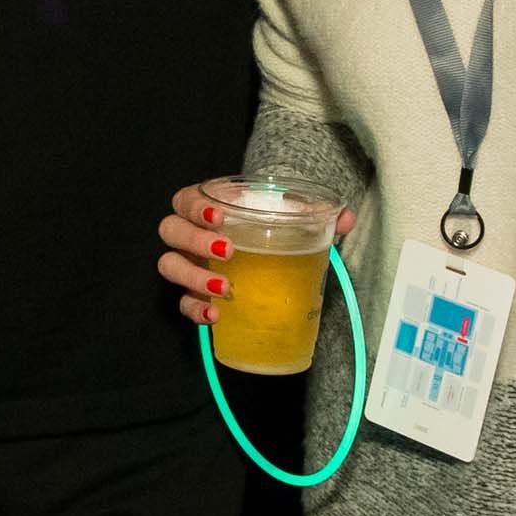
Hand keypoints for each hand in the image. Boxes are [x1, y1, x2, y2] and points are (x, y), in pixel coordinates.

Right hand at [157, 181, 356, 325]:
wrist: (265, 259)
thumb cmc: (270, 230)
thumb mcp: (291, 219)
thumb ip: (316, 214)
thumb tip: (345, 217)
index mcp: (208, 207)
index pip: (186, 199)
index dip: (195, 206)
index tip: (220, 217)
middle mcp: (191, 234)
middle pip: (171, 231)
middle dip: (194, 241)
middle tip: (228, 251)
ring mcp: (190, 265)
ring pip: (170, 266)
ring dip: (193, 277)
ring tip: (225, 288)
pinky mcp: (194, 294)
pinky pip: (182, 303)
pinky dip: (195, 310)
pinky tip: (215, 316)